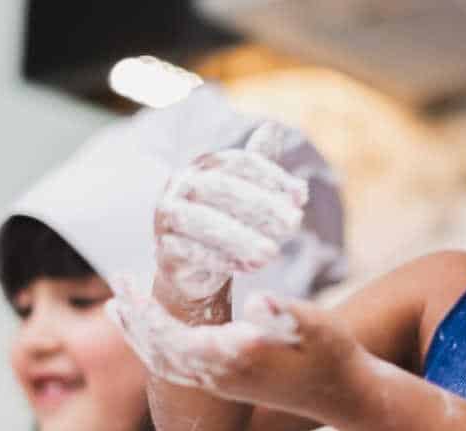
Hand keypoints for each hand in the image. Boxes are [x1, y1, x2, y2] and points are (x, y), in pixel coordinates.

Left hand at [109, 283, 362, 421]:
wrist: (342, 395)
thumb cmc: (332, 354)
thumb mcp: (317, 328)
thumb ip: (287, 316)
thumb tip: (259, 303)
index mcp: (234, 362)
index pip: (175, 340)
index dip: (148, 316)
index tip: (128, 289)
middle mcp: (219, 378)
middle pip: (160, 353)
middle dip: (135, 320)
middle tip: (117, 282)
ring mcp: (220, 384)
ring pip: (165, 362)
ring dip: (139, 333)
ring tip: (117, 303)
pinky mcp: (224, 383)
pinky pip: (177, 366)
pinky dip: (155, 345)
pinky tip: (148, 325)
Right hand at [155, 121, 309, 300]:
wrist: (189, 265)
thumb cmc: (224, 221)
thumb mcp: (246, 193)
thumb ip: (261, 165)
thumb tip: (274, 128)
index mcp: (204, 166)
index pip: (239, 163)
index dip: (272, 176)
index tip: (301, 196)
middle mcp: (181, 185)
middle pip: (221, 188)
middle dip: (261, 206)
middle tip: (293, 224)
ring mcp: (167, 217)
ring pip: (202, 222)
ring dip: (240, 238)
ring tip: (271, 254)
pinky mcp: (163, 250)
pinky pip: (189, 252)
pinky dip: (219, 260)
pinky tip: (246, 268)